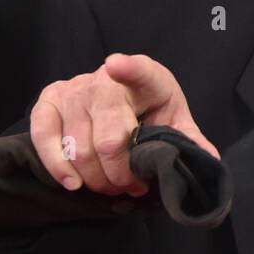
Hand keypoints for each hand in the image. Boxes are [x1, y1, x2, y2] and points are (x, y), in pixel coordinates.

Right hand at [29, 53, 218, 195]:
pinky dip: (57, 165)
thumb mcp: (174, 120)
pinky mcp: (50, 100)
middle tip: (132, 186)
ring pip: (80, 146)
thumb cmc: (150, 109)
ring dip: (97, 178)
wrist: (120, 96)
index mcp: (147, 78)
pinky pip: (44, 135)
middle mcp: (105, 80)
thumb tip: (210, 162)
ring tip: (112, 187)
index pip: (139, 70)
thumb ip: (190, 140)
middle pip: (110, 137)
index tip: (116, 66)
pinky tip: (73, 183)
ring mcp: (74, 89)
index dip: (128, 68)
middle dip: (121, 173)